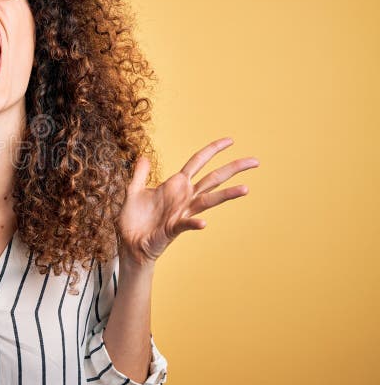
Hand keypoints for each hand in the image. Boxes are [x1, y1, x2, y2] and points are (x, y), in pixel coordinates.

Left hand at [116, 137, 258, 264]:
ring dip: (227, 195)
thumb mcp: (133, 191)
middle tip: (255, 161)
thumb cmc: (133, 219)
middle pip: (213, 178)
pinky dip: (195, 223)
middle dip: (233, 168)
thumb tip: (144, 156)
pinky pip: (187, 224)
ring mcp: (182, 212)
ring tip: (246, 189)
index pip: (198, 162)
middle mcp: (183, 197)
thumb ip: (140, 174)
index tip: (230, 141)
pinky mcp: (174, 228)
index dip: (212, 150)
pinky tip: (203, 223)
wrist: (129, 243)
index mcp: (175, 185)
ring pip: (209, 200)